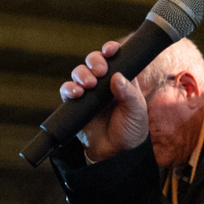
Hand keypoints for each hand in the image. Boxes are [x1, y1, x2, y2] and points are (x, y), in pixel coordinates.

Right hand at [59, 40, 148, 160]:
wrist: (114, 153)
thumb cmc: (131, 130)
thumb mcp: (136, 110)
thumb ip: (128, 93)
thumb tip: (116, 76)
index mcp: (122, 80)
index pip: (115, 59)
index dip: (110, 50)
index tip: (110, 50)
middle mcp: (103, 84)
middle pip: (93, 62)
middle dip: (93, 61)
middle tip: (99, 71)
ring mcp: (88, 94)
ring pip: (79, 73)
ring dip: (81, 74)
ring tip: (87, 85)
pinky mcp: (75, 105)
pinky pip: (67, 91)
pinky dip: (69, 88)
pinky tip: (76, 93)